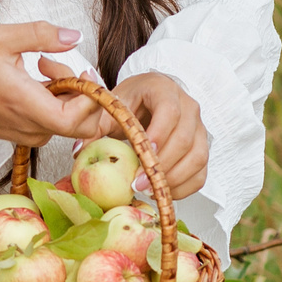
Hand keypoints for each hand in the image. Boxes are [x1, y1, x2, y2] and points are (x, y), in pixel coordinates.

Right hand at [0, 22, 109, 172]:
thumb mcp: (0, 38)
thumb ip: (41, 34)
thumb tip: (74, 35)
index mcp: (26, 104)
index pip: (76, 120)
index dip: (90, 98)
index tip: (82, 72)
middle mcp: (32, 125)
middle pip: (83, 125)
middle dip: (84, 95)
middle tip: (66, 69)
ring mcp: (31, 133)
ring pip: (71, 121)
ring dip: (69, 93)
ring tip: (44, 68)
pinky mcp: (29, 133)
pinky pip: (57, 121)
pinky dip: (57, 100)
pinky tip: (38, 81)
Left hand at [104, 72, 208, 202]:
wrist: (150, 97)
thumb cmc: (132, 101)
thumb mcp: (112, 107)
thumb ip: (95, 126)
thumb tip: (79, 151)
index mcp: (164, 90)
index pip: (170, 110)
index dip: (159, 134)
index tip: (143, 154)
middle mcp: (188, 107)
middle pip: (185, 138)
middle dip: (162, 165)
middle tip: (138, 183)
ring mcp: (199, 128)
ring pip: (198, 156)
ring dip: (175, 178)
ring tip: (149, 190)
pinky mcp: (202, 148)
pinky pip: (201, 171)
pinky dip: (185, 187)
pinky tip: (162, 191)